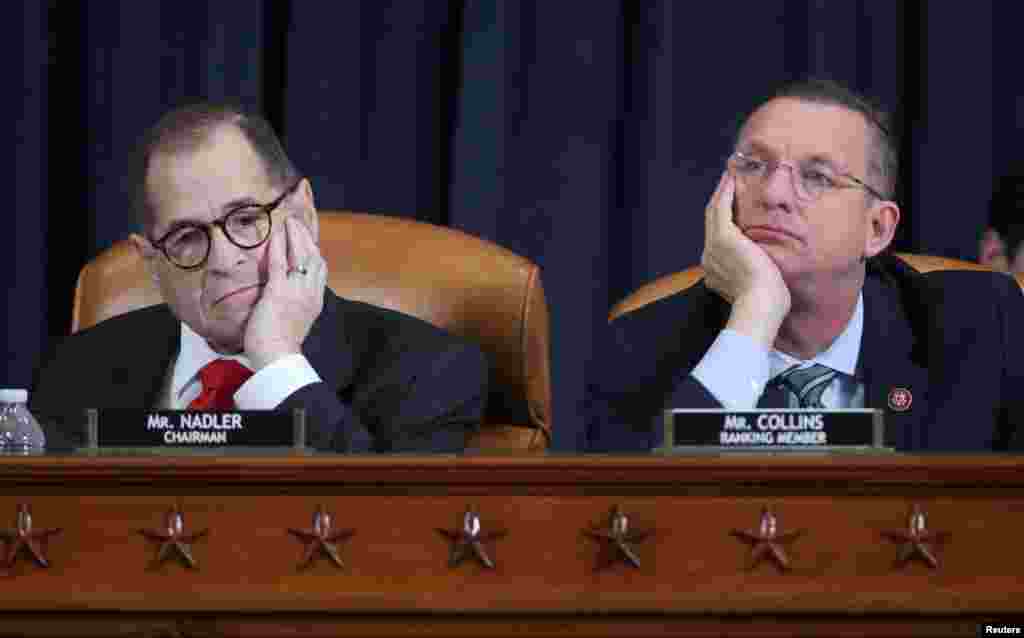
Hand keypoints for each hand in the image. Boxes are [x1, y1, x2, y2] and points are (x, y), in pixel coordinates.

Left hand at [244, 215, 326, 369]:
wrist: (277, 358)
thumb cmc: (281, 346)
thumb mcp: (296, 321)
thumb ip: (296, 304)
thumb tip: (288, 294)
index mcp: (315, 301)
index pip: (320, 270)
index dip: (314, 251)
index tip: (307, 239)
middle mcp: (310, 293)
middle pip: (313, 258)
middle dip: (305, 238)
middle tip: (296, 223)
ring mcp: (296, 291)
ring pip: (300, 256)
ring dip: (294, 236)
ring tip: (288, 222)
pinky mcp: (278, 292)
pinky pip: (280, 263)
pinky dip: (278, 246)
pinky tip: (275, 233)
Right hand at [701, 170, 789, 346]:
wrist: (760, 304)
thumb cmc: (766, 302)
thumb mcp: (757, 287)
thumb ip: (754, 276)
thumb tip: (764, 270)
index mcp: (715, 269)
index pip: (717, 239)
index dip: (723, 221)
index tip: (732, 208)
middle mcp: (708, 256)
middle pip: (711, 223)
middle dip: (719, 202)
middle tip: (728, 184)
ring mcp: (713, 246)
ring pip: (713, 213)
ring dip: (721, 193)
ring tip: (729, 177)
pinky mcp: (723, 237)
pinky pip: (720, 208)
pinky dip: (724, 193)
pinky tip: (730, 179)